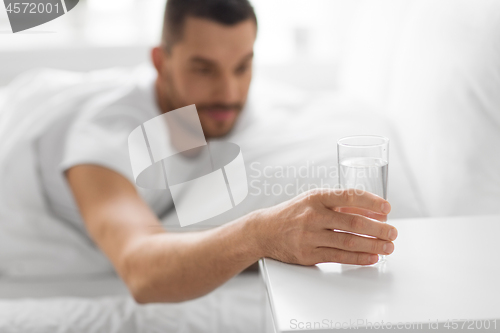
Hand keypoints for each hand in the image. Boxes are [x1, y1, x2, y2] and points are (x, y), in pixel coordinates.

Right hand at [254, 188, 396, 265]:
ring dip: (373, 245)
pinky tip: (371, 257)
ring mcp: (309, 236)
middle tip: (393, 232)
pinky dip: (358, 258)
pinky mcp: (307, 255)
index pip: (349, 196)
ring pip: (348, 242)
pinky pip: (338, 257)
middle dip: (378, 228)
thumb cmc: (294, 213)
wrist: (264, 230)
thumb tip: (372, 211)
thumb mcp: (314, 200)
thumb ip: (340, 204)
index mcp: (316, 197)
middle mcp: (313, 215)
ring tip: (388, 246)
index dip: (371, 201)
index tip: (387, 208)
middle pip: (353, 223)